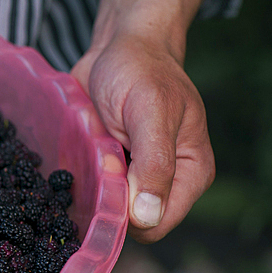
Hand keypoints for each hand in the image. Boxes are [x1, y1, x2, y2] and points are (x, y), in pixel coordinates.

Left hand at [72, 32, 214, 242]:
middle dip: (104, 190)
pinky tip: (86, 139)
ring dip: (89, 176)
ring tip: (96, 139)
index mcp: (191, 174)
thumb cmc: (141, 71)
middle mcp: (165, 182)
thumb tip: (148, 217)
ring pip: (103, 204)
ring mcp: (134, 176)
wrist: (118, 48)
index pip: (156, 224)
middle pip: (127, 220)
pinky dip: (79, 166)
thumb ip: (154, 164)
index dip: (127, 212)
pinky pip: (88, 184)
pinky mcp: (110, 167)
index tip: (109, 173)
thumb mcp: (151, 112)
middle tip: (101, 149)